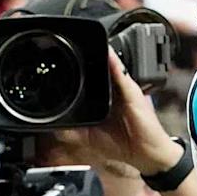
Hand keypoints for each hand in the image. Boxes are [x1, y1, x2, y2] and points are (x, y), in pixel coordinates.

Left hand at [55, 50, 181, 174]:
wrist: (146, 154)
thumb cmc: (122, 145)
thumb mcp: (89, 136)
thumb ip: (73, 127)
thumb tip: (50, 124)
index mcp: (103, 99)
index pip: (90, 80)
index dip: (80, 70)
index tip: (65, 58)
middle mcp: (114, 91)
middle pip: (101, 70)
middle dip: (90, 57)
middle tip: (75, 44)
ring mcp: (125, 90)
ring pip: (111, 68)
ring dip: (102, 56)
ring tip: (90, 41)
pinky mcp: (133, 94)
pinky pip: (123, 75)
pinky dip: (115, 64)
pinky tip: (108, 54)